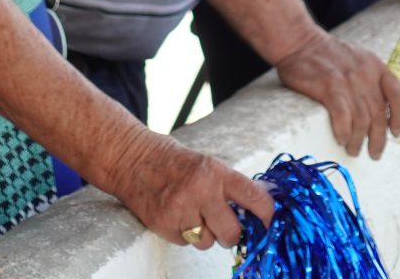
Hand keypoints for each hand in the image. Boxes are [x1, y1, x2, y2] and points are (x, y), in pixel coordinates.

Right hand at [106, 130, 274, 250]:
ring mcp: (180, 210)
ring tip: (190, 211)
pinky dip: (183, 233)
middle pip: (232, 232)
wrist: (130, 157)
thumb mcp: (204, 163)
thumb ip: (228, 185)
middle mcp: (199, 190)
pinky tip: (175, 214)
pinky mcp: (163, 225)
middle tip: (224, 223)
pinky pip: (186, 242)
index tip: (270, 222)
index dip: (267, 214)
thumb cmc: (171, 159)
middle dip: (231, 232)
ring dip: (204, 232)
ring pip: (208, 242)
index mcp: (213, 170)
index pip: (253, 197)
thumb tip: (260, 206)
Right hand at [275, 30, 399, 159]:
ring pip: (361, 121)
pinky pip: (343, 118)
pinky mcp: (328, 87)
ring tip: (352, 149)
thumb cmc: (325, 53)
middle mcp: (365, 74)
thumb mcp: (355, 59)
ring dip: (358, 140)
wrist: (298, 40)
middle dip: (378, 139)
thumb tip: (377, 109)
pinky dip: (343, 132)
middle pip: (379, 115)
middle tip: (374, 153)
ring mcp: (347, 80)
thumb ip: (368, 78)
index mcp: (374, 65)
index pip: (398, 94)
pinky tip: (341, 138)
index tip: (396, 133)